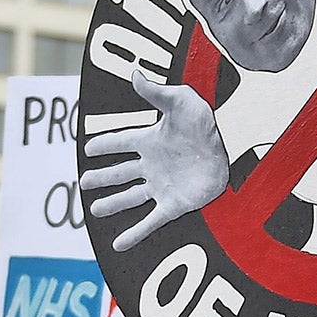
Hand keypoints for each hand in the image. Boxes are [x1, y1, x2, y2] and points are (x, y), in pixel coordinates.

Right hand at [81, 72, 227, 251]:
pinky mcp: (173, 205)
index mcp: (150, 140)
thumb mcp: (180, 101)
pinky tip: (120, 243)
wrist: (232, 148)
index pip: (121, 142)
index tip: (87, 148)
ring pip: (131, 197)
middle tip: (84, 183)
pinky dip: (135, 233)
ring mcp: (162, 186)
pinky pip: (150, 221)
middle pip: (121, 173)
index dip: (105, 145)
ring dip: (113, 204)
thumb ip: (155, 92)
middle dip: (103, 178)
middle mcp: (153, 165)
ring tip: (95, 210)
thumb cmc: (207, 122)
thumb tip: (135, 73)